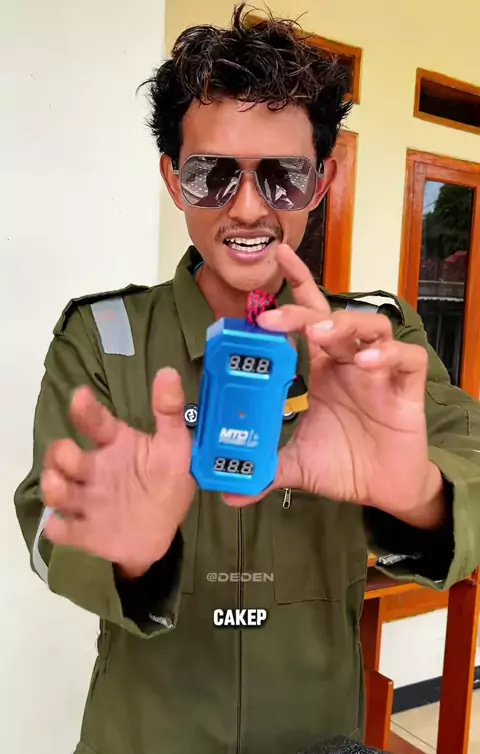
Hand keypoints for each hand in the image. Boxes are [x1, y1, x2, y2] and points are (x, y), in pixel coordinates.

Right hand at [41, 368, 195, 576]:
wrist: (162, 532)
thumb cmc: (165, 483)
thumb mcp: (175, 447)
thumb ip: (170, 413)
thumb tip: (169, 372)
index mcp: (115, 444)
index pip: (95, 422)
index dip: (86, 409)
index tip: (80, 397)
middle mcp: (94, 469)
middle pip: (65, 455)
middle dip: (61, 454)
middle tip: (70, 454)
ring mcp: (87, 500)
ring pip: (58, 489)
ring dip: (54, 486)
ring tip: (59, 485)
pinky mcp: (84, 530)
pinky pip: (63, 529)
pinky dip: (58, 527)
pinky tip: (60, 526)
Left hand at [224, 245, 445, 528]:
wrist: (386, 491)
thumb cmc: (345, 464)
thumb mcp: (298, 466)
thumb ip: (264, 471)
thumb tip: (226, 493)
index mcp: (323, 369)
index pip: (310, 317)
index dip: (297, 286)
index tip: (276, 259)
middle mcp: (350, 362)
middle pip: (331, 318)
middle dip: (303, 312)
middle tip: (273, 319)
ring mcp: (380, 371)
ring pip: (370, 328)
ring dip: (344, 325)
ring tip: (321, 336)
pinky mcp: (407, 387)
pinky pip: (404, 359)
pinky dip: (387, 355)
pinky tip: (366, 364)